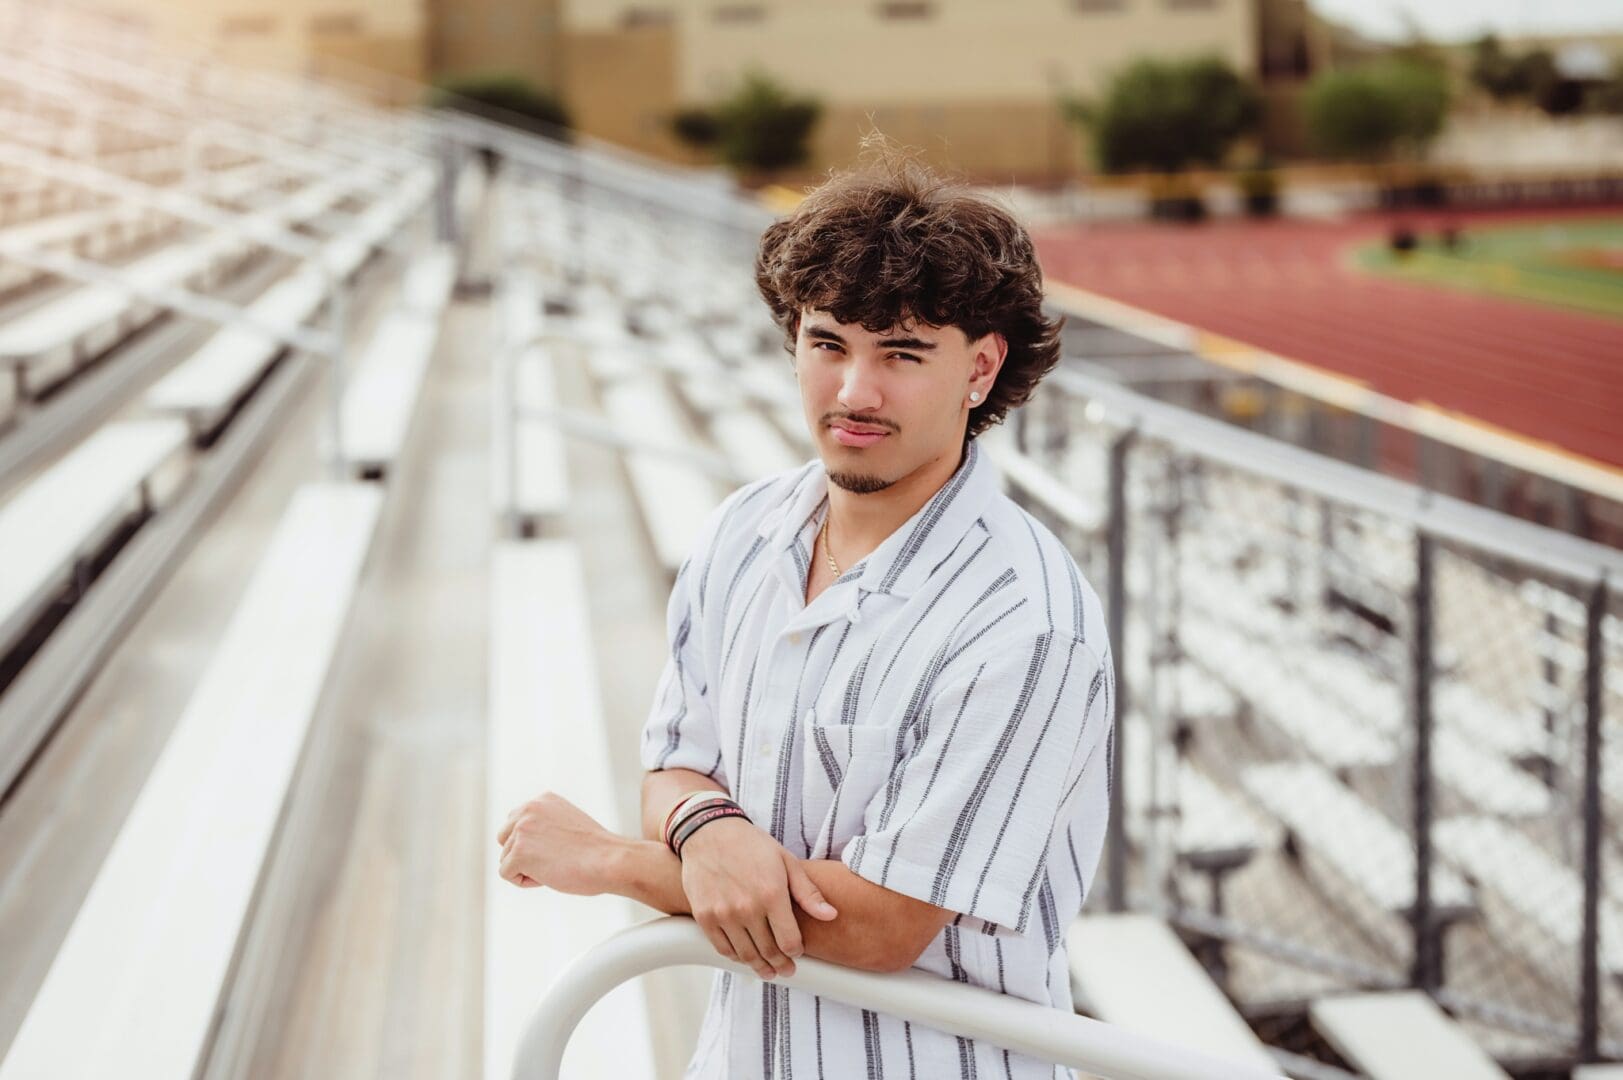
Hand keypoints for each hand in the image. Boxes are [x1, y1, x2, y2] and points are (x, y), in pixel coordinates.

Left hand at [497, 792, 621, 894]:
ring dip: (527, 869)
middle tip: (552, 859)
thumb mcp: (567, 823)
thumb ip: (545, 824)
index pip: (517, 823)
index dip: (533, 843)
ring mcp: (522, 829)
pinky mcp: (519, 852)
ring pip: (506, 858)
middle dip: (522, 853)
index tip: (558, 848)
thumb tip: (528, 841)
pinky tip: (548, 876)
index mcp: (542, 799)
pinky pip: (506, 873)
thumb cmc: (596, 850)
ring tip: (555, 866)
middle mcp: (528, 809)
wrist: (609, 860)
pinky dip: (524, 881)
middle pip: (504, 838)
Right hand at [678, 818, 837, 979]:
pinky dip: (736, 956)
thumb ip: (808, 892)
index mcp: (772, 894)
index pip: (789, 941)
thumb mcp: (786, 861)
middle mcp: (747, 907)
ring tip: (768, 971)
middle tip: (785, 970)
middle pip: (768, 951)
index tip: (797, 952)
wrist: (709, 833)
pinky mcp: (704, 916)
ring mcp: (723, 914)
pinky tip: (744, 957)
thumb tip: (831, 916)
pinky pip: (723, 948)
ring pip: (746, 954)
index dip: (796, 952)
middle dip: (780, 965)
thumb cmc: (752, 846)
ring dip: (759, 967)